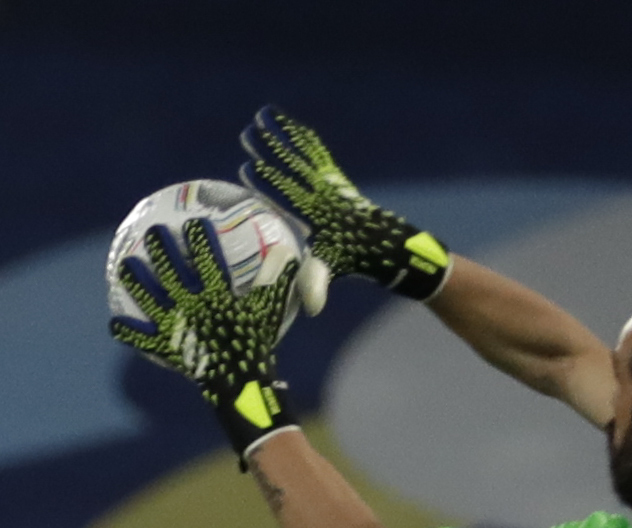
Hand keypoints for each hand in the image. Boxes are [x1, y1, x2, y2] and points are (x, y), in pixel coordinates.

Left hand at [108, 212, 302, 463]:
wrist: (239, 385)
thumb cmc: (255, 344)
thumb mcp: (269, 309)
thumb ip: (276, 279)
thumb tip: (285, 250)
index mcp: (216, 295)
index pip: (206, 260)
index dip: (199, 240)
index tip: (192, 224)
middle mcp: (191, 307)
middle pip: (171, 273)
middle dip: (161, 250)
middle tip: (153, 233)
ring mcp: (175, 328)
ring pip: (149, 299)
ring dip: (136, 281)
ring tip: (126, 264)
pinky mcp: (166, 349)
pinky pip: (142, 339)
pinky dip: (128, 331)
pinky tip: (115, 321)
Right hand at [238, 107, 449, 301]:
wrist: (385, 243)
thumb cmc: (353, 259)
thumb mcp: (333, 270)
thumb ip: (319, 283)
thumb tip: (313, 308)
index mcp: (316, 213)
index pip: (288, 193)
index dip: (268, 182)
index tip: (248, 169)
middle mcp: (322, 191)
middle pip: (291, 164)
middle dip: (269, 149)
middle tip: (246, 134)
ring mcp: (329, 181)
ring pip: (302, 150)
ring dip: (281, 134)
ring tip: (262, 115)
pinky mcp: (334, 176)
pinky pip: (314, 150)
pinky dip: (300, 136)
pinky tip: (287, 123)